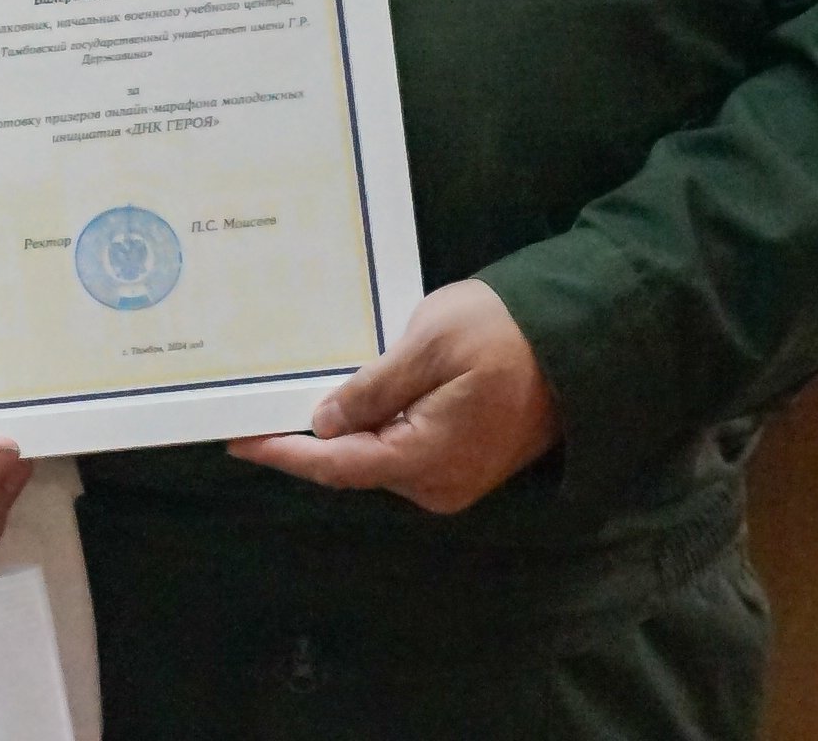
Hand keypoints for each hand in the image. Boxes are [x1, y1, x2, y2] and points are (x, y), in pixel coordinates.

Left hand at [229, 277, 555, 511]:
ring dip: (336, 432)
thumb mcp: (427, 347)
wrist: (580, 339)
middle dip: (303, 440)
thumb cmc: (504, 333)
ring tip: (287, 398)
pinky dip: (369, 428)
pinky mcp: (464, 461)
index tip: (236, 439)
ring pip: (375, 458)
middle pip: (352, 466)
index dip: (283, 453)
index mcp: (427, 460)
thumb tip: (323, 426)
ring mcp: (454, 476)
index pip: (336, 465)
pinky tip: (343, 400)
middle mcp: (438, 483)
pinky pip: (401, 449)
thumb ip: (372, 391)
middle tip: (253, 407)